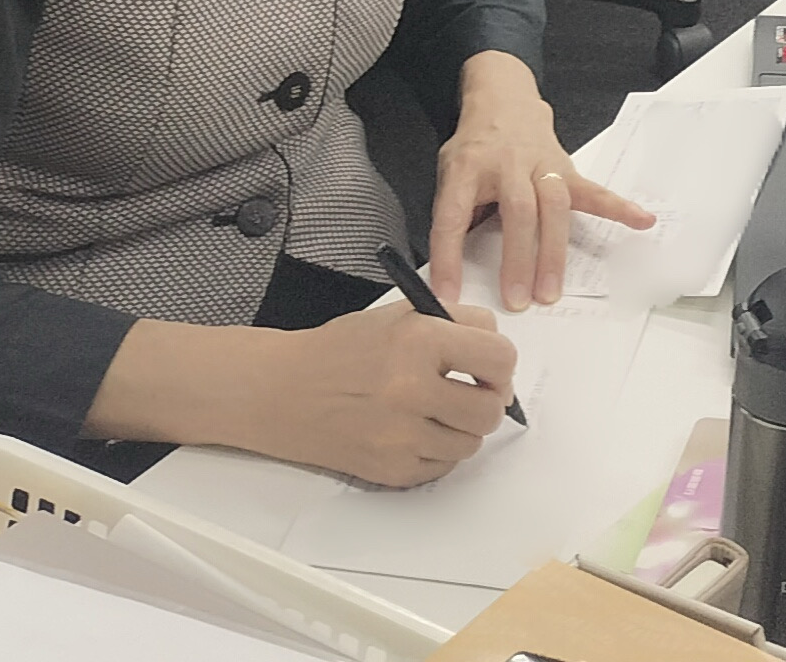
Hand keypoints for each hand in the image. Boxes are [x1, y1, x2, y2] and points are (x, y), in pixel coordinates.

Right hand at [269, 303, 524, 486]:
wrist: (284, 391)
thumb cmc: (343, 350)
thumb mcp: (403, 314)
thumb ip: (460, 323)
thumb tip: (502, 357)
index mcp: (418, 341)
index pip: (500, 359)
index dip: (501, 364)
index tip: (491, 367)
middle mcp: (410, 390)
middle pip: (490, 409)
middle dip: (488, 400)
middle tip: (471, 392)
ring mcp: (399, 436)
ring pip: (471, 444)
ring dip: (462, 428)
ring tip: (437, 410)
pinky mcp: (390, 470)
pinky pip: (443, 467)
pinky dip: (437, 451)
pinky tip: (414, 430)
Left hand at [433, 54, 651, 312]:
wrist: (504, 101)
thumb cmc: (475, 150)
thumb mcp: (449, 175)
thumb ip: (454, 216)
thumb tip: (454, 273)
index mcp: (468, 168)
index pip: (454, 216)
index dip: (448, 257)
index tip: (447, 296)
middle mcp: (508, 165)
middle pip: (518, 211)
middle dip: (518, 258)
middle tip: (517, 301)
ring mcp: (542, 165)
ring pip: (553, 206)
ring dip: (553, 252)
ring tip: (552, 291)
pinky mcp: (567, 169)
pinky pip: (593, 191)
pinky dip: (618, 208)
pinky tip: (642, 222)